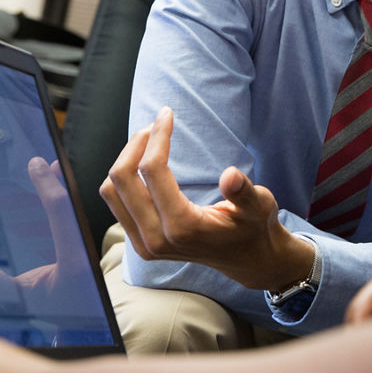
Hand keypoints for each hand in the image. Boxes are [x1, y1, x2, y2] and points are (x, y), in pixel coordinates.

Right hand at [0, 157, 94, 316]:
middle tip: (45, 158)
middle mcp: (83, 248)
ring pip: (72, 212)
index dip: (47, 185)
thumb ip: (1, 287)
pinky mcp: (82, 249)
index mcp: (73, 259)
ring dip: (59, 190)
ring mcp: (84, 248)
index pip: (61, 212)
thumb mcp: (27, 301)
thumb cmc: (57, 313)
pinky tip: (51, 189)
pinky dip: (60, 203)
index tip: (37, 163)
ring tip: (48, 168)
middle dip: (56, 180)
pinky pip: (71, 220)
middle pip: (70, 206)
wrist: (87, 327)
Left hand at [98, 106, 312, 290]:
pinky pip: (116, 204)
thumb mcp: (260, 206)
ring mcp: (144, 246)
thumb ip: (244, 192)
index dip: (157, 136)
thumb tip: (231, 176)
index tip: (167, 113)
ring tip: (149, 140)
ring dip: (126, 159)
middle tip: (157, 124)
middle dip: (136, 143)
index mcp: (182, 227)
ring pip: (111, 191)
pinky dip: (124, 178)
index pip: (152, 171)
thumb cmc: (254, 226)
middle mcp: (156, 240)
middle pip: (122, 179)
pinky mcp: (140, 245)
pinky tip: (145, 162)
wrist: (247, 259)